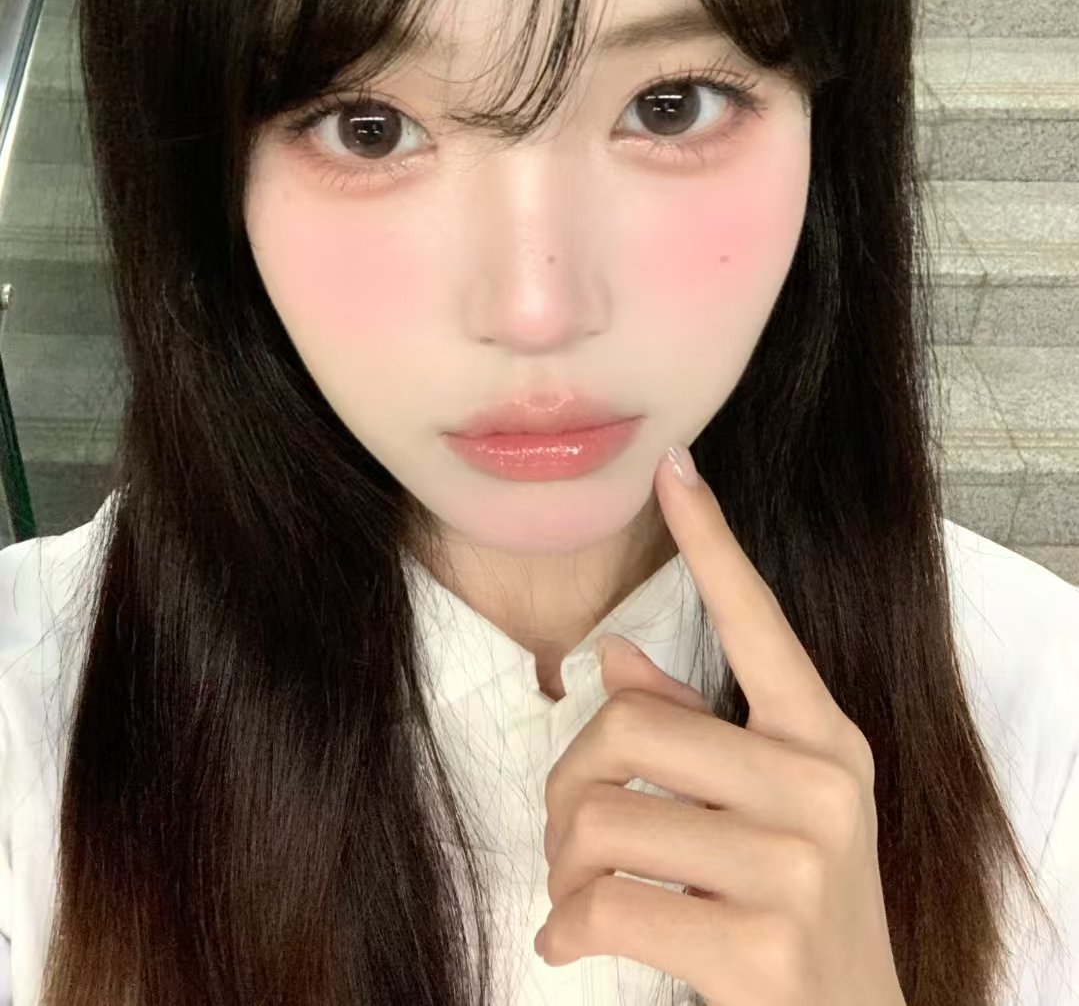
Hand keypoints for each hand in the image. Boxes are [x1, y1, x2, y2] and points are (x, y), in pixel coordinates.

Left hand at [536, 444, 905, 1005]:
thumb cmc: (799, 915)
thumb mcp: (771, 815)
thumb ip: (698, 732)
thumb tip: (614, 654)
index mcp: (824, 738)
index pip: (757, 619)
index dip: (711, 539)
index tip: (672, 466)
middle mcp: (822, 783)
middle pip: (629, 722)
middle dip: (567, 781)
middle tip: (561, 831)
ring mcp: (800, 865)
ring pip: (605, 814)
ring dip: (561, 863)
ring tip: (571, 895)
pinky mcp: (765, 947)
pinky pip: (609, 903)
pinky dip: (565, 927)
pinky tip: (569, 943)